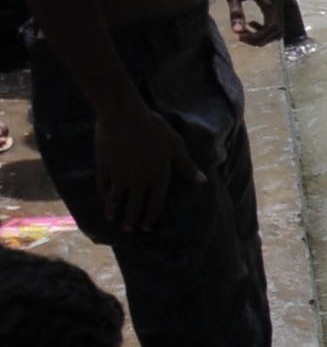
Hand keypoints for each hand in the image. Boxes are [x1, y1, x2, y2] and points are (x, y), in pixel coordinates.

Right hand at [86, 99, 178, 230]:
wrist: (124, 117)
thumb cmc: (154, 129)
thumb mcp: (175, 146)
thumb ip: (186, 165)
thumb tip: (202, 181)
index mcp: (158, 177)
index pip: (156, 204)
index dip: (152, 217)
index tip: (147, 227)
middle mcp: (138, 181)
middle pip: (135, 205)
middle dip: (132, 220)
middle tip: (129, 230)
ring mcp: (120, 175)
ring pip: (116, 198)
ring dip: (114, 210)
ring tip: (112, 218)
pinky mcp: (104, 167)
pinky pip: (103, 184)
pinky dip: (103, 193)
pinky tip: (103, 197)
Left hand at [219, 0, 303, 47]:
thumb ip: (236, 13)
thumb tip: (238, 32)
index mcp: (270, 0)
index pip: (272, 28)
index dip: (258, 37)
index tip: (240, 37)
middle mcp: (278, 2)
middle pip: (277, 31)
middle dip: (261, 39)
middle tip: (241, 37)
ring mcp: (277, 1)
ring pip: (277, 28)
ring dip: (263, 34)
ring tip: (245, 33)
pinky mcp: (273, 0)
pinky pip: (274, 20)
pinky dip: (264, 27)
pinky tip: (250, 24)